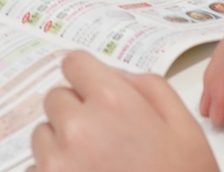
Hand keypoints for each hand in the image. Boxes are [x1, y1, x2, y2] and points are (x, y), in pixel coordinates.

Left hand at [31, 51, 218, 171]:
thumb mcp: (186, 130)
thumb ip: (150, 88)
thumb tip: (117, 76)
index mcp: (113, 103)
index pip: (74, 63)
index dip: (87, 78)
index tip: (95, 92)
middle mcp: (77, 127)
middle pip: (56, 98)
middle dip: (77, 113)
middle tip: (106, 141)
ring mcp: (55, 163)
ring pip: (43, 135)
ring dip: (62, 146)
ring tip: (98, 169)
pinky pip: (37, 170)